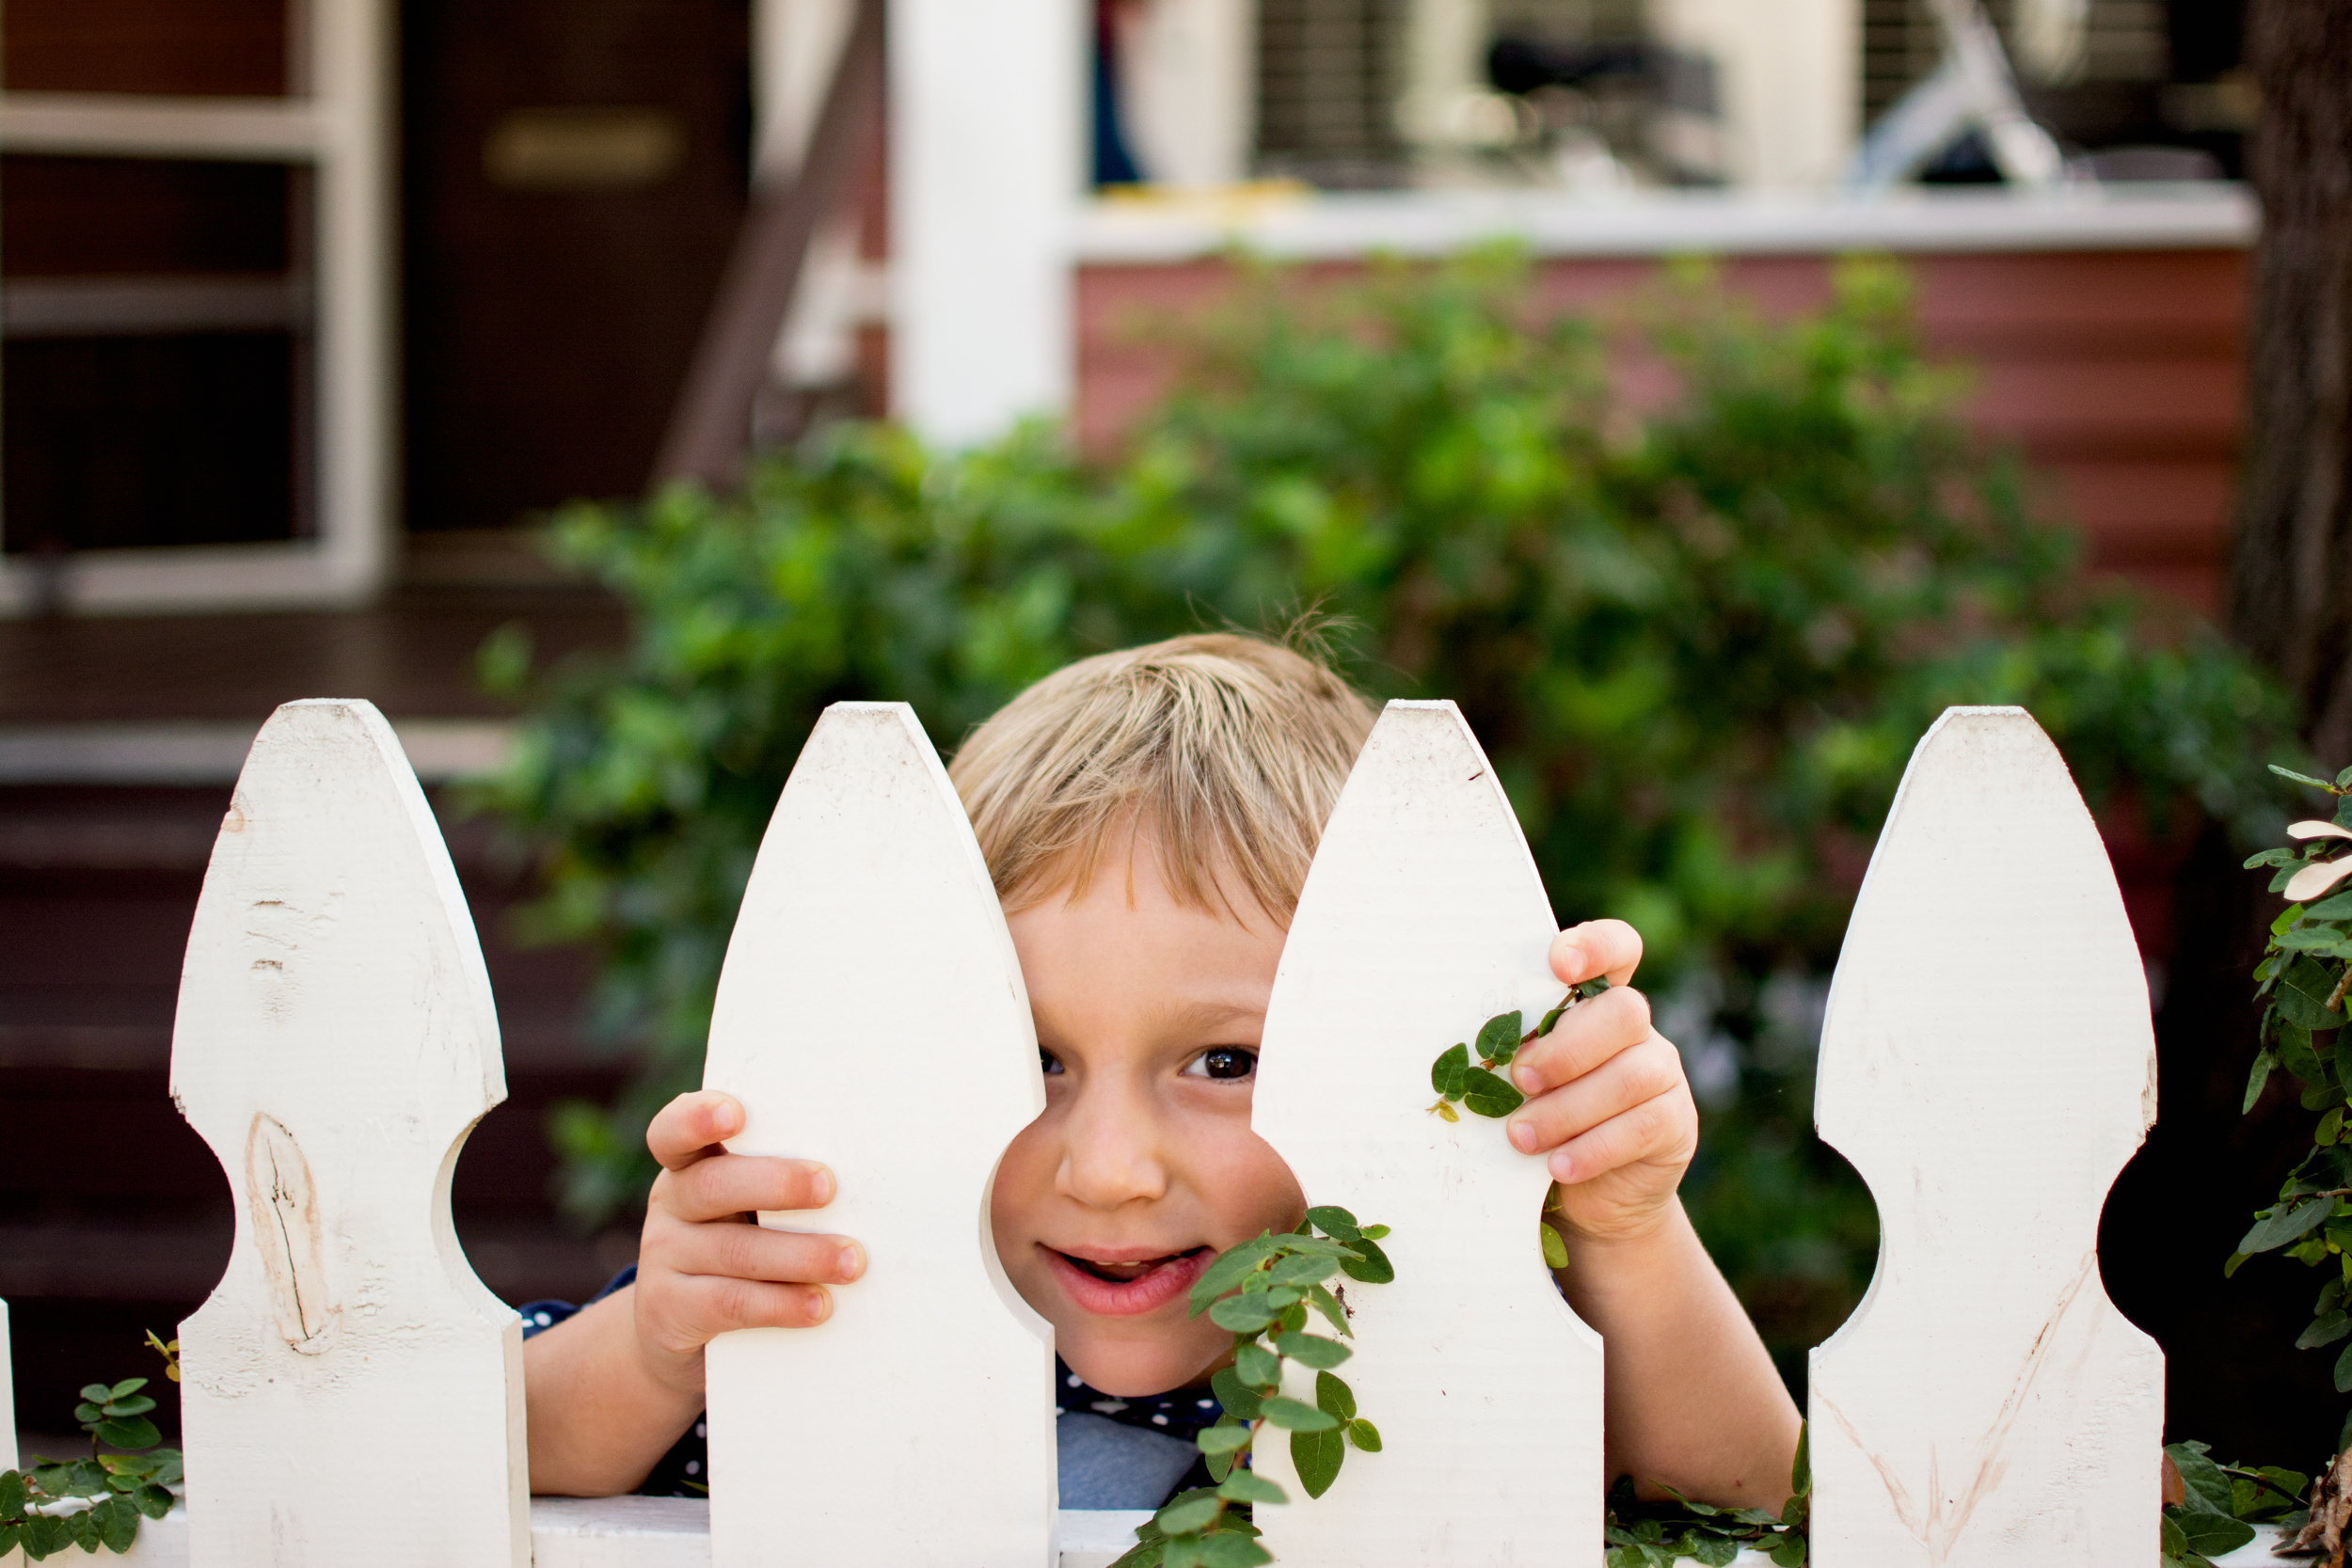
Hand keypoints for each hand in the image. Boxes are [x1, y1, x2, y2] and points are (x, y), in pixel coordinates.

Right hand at [632, 1090, 864, 1397]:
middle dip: (776, 1183)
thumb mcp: (745, 1205)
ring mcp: (665, 1259)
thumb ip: (784, 1180)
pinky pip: (731, 1303)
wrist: (678, 1329)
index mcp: (691, 1165)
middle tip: (828, 1185)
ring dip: (800, 1254)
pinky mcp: (673, 1312)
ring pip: (734, 1250)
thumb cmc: (740, 1243)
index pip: (675, 1132)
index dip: (698, 1118)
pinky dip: (781, 1303)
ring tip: (851, 1260)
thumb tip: (872, 1174)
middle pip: (712, 1185)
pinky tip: (819, 1305)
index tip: (735, 1113)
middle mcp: (671, 1204)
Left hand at [1501, 920, 1697, 1245]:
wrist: (1585, 1196)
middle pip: (1623, 1012)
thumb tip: (1472, 1060)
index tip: (1558, 964)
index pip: (1616, 949)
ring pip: (1630, 1077)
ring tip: (1522, 1137)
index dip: (1595, 946)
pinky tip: (1560, 1164)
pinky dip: (1593, 1148)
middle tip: (1521, 1080)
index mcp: (1593, 1003)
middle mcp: (1635, 1029)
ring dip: (1568, 1109)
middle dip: (1567, 1048)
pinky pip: (1642, 1128)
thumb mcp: (1517, 1085)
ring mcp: (1662, 1074)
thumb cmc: (1536, 1122)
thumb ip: (1512, 1058)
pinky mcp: (1674, 1124)